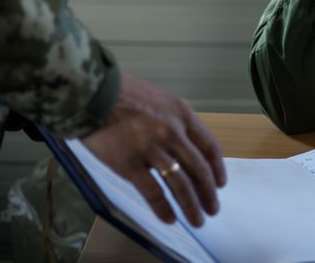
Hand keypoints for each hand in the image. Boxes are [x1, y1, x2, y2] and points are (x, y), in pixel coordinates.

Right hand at [81, 73, 225, 226]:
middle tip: (212, 209)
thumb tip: (184, 146)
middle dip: (208, 193)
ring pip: (180, 184)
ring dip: (191, 206)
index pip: (209, 146)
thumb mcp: (160, 99)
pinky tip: (169, 218)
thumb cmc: (124, 94)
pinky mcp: (130, 164)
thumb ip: (174, 121)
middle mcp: (172, 132)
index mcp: (182, 114)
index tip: (220, 184)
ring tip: (196, 220)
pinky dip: (164, 208)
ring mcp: (152, 149)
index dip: (218, 169)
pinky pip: (153, 192)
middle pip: (199, 169)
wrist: (93, 94)